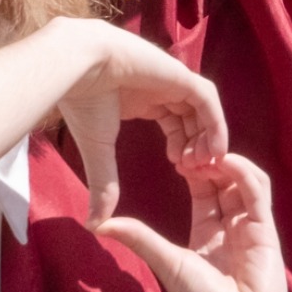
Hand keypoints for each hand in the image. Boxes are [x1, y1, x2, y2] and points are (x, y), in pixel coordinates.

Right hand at [50, 19, 228, 227]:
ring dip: (208, 137)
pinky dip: (215, 124)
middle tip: (196, 171)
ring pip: (203, 110)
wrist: (77, 67)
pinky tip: (214, 149)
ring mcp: (172, 79)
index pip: (174, 121)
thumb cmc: (82, 102)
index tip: (179, 169)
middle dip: (197, 145)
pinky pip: (207, 100)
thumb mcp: (99, 150)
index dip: (181, 146)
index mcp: (143, 98)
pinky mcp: (180, 74)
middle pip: (192, 117)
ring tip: (204, 164)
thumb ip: (105, 184)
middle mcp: (161, 87)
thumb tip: (94, 224)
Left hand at [96, 153, 287, 291]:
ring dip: (228, 162)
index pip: (205, 189)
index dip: (194, 169)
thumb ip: (140, 238)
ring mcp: (251, 225)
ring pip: (245, 180)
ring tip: (206, 153)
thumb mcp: (167, 262)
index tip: (176, 154)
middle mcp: (232, 225)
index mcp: (209, 232)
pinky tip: (226, 160)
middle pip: (226, 179)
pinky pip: (259, 192)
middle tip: (190, 147)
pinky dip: (244, 172)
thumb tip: (100, 224)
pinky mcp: (266, 228)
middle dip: (210, 160)